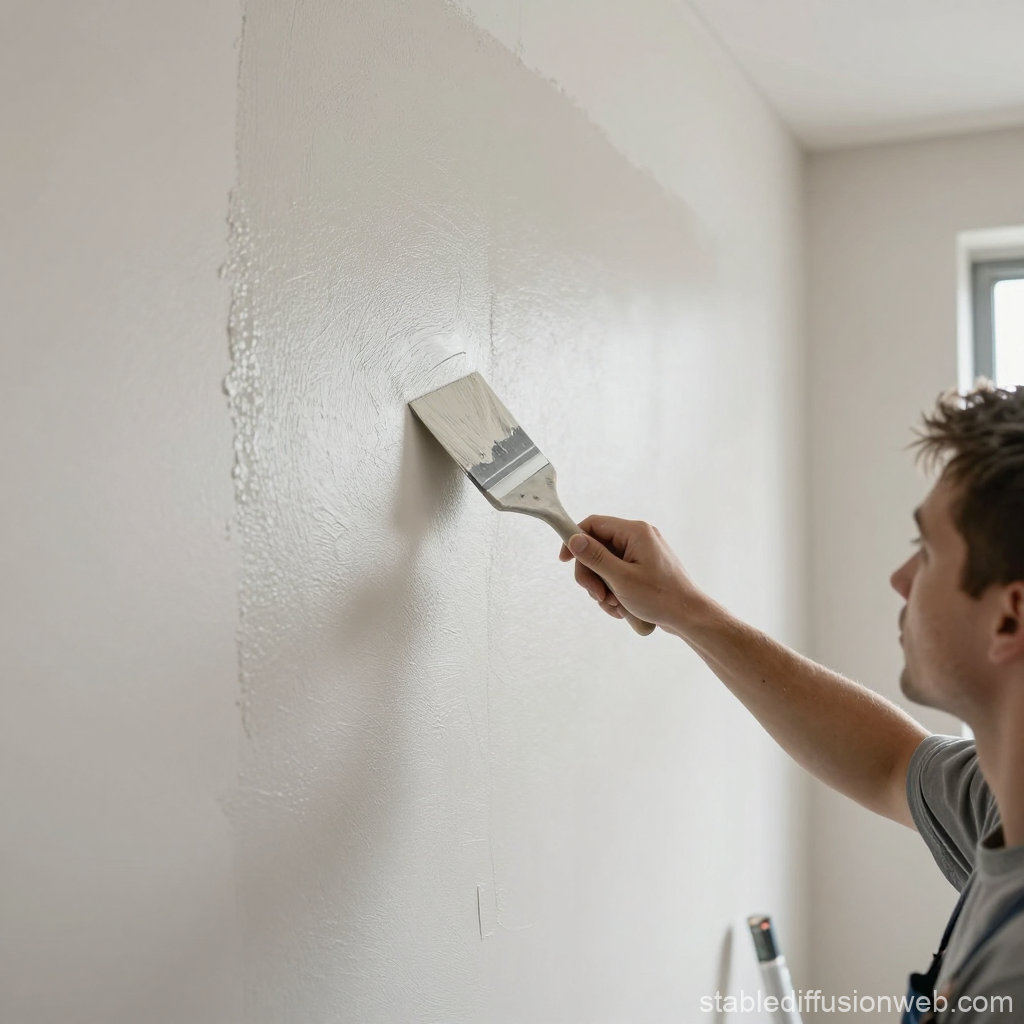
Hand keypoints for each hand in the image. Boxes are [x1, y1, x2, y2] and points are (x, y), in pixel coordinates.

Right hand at [557, 515, 701, 632]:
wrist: (690, 617)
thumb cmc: (660, 597)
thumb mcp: (620, 578)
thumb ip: (595, 557)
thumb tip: (574, 539)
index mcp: (635, 532)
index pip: (593, 525)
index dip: (575, 541)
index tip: (564, 561)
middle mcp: (639, 537)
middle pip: (597, 548)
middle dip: (592, 574)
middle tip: (597, 595)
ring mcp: (642, 553)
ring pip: (605, 565)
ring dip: (603, 587)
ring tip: (614, 605)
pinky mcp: (644, 568)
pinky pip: (618, 574)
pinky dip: (614, 591)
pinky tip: (622, 608)